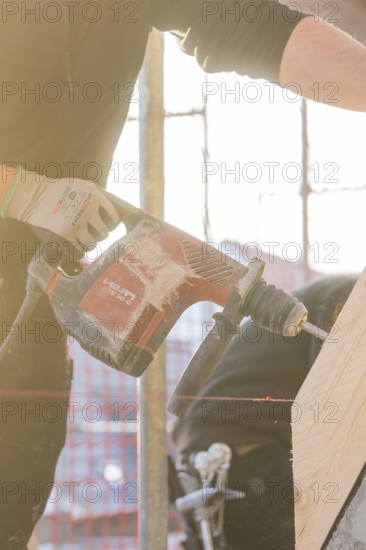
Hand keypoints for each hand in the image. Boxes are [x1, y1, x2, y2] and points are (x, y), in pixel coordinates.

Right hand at [3, 167, 119, 254]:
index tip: (104, 226)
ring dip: (87, 244)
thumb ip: (102, 198)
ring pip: (92, 245)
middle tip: (89, 232)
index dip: (111, 225)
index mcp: (95, 196)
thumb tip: (129, 212)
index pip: (114, 219)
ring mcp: (76, 223)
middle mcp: (87, 209)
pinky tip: (72, 246)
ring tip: (79, 239)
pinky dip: (77, 252)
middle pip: (104, 234)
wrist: (32, 196)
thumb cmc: (60, 191)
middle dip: (98, 235)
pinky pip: (78, 252)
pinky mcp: (63, 235)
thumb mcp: (84, 186)